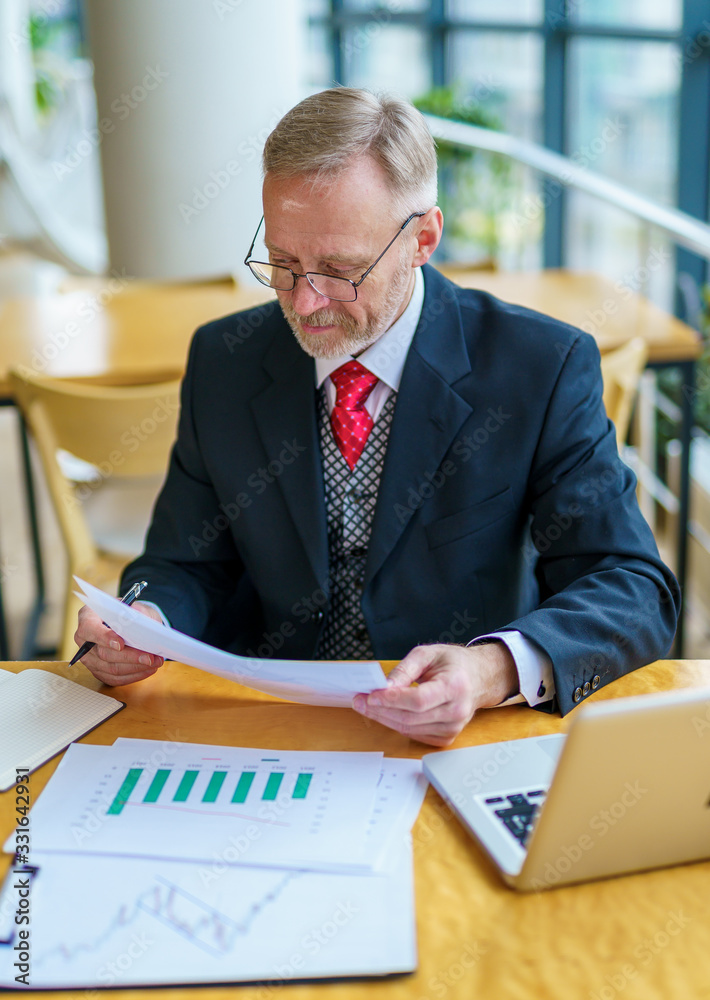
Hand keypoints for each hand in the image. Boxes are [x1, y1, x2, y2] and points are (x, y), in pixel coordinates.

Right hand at [73, 602, 164, 685]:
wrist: (127, 622)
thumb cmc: (129, 612)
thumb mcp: (135, 607)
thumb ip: (136, 613)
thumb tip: (142, 625)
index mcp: (88, 617)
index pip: (89, 629)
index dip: (104, 637)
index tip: (121, 644)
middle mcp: (84, 640)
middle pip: (103, 653)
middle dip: (129, 656)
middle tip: (149, 657)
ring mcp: (89, 658)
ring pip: (110, 669)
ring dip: (135, 668)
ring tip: (154, 663)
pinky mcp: (98, 671)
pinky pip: (115, 678)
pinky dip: (133, 675)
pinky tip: (148, 670)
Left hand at [352, 642, 518, 746]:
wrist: (478, 678)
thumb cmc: (453, 664)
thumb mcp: (428, 654)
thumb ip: (405, 669)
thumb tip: (384, 686)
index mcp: (454, 686)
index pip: (419, 700)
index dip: (392, 699)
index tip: (371, 695)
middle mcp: (456, 711)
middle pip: (410, 718)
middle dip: (380, 710)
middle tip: (359, 700)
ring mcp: (453, 727)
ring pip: (409, 729)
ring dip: (384, 718)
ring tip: (367, 705)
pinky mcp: (446, 737)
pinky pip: (414, 734)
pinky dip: (396, 724)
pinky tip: (386, 713)